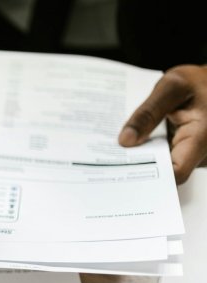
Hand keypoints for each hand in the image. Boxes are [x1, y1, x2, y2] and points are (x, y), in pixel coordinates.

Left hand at [119, 65, 206, 183]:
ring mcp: (195, 154)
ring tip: (116, 151)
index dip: (149, 176)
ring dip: (142, 158)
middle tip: (109, 160)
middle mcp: (202, 152)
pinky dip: (148, 151)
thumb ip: (148, 113)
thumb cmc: (199, 81)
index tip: (122, 169)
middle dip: (139, 166)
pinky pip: (165, 156)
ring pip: (164, 165)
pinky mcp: (187, 151)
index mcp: (201, 137)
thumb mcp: (171, 87)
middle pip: (167, 172)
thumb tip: (125, 141)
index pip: (175, 173)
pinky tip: (131, 143)